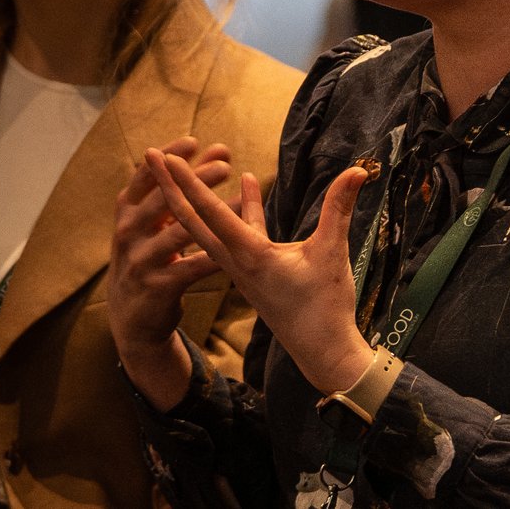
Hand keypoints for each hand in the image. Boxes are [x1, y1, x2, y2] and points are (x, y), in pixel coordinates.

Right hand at [107, 137, 231, 408]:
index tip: (193, 142)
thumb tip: (220, 151)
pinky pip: (188, 269)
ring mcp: (140, 261)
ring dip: (207, 214)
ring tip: (238, 199)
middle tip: (223, 165)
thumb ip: (184, 188)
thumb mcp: (155, 223)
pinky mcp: (156, 287)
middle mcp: (128, 232)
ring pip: (177, 234)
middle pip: (161, 200)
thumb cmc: (151, 257)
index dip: (167, 158)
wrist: (132, 317)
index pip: (143, 176)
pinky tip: (236, 246)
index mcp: (127, 211)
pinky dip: (212, 256)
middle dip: (192, 180)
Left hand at [148, 151, 374, 393]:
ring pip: (210, 228)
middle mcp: (236, 262)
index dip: (187, 183)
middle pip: (192, 219)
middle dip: (172, 187)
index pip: (210, 213)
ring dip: (198, 198)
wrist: (322, 353)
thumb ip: (338, 209)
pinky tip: (246, 189)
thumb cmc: (324, 307)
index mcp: (249, 256)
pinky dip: (236, 211)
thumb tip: (358, 170)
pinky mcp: (252, 274)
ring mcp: (241, 270)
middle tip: (150, 156)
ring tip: (190, 168)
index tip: (166, 159)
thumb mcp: (331, 253)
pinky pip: (234, 235)